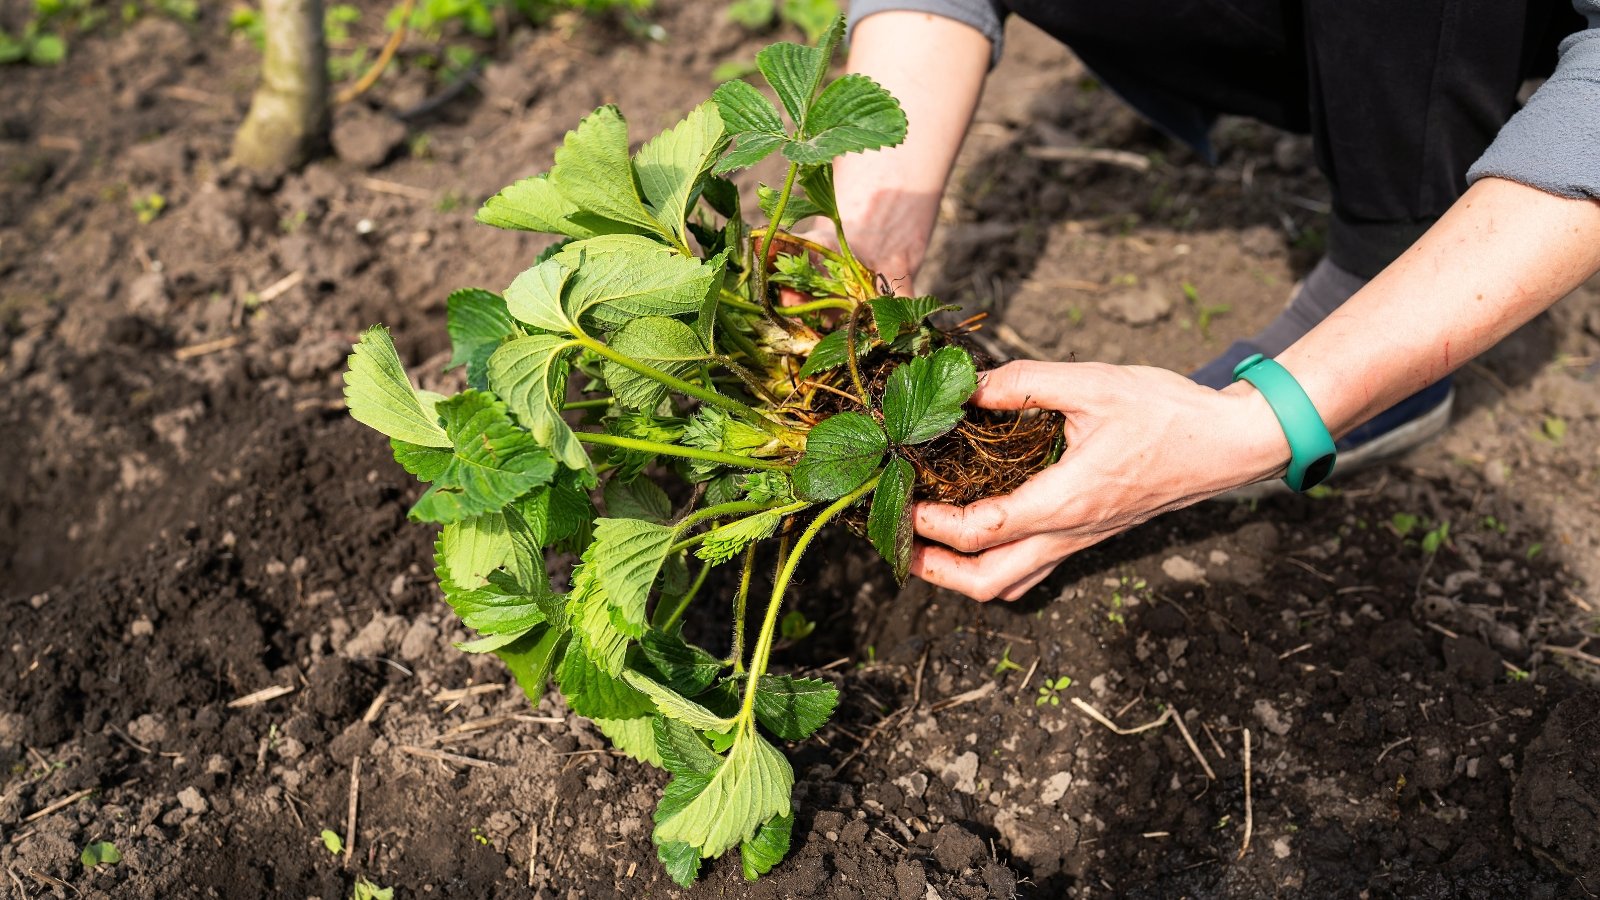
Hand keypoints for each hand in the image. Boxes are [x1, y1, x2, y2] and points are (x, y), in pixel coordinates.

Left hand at [910, 361, 1289, 600]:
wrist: (1227, 444)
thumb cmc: (1166, 412)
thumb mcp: (1092, 382)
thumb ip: (1025, 383)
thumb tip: (967, 387)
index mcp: (1065, 500)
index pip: (981, 530)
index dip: (932, 524)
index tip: (899, 503)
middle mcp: (1069, 532)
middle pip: (988, 582)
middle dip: (936, 570)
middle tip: (899, 545)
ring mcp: (1081, 540)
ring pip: (1010, 584)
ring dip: (963, 574)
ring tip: (927, 546)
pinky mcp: (1091, 535)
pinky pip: (1035, 570)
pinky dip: (997, 566)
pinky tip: (979, 539)